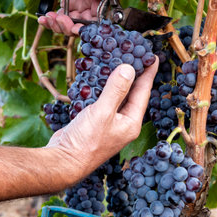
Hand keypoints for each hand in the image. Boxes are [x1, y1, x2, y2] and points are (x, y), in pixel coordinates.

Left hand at [37, 0, 113, 34]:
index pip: (99, 16)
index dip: (88, 26)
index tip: (75, 27)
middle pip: (85, 24)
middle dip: (70, 27)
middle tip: (58, 20)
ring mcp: (80, 3)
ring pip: (73, 23)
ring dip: (59, 25)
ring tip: (48, 17)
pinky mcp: (69, 3)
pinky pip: (63, 18)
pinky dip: (53, 21)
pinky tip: (44, 18)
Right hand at [47, 60, 158, 179]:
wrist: (64, 161)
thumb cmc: (86, 141)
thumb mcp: (103, 112)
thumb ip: (116, 90)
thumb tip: (129, 69)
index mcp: (131, 123)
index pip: (143, 93)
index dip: (148, 74)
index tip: (152, 57)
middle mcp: (123, 124)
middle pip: (132, 95)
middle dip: (134, 75)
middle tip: (136, 55)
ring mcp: (109, 124)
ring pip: (116, 97)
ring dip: (116, 81)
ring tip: (118, 63)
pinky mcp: (94, 123)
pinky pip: (103, 102)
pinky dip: (102, 89)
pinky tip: (97, 80)